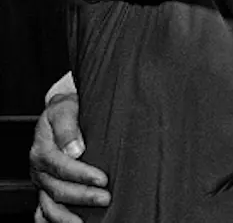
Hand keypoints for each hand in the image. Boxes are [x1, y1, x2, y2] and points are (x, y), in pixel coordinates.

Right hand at [29, 94, 108, 222]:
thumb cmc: (67, 108)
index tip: (103, 179)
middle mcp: (39, 169)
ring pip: (49, 206)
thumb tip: (75, 149)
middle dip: (82, 196)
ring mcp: (42, 182)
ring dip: (68, 216)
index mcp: (42, 149)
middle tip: (106, 198)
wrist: (61, 109)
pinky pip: (44, 212)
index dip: (81, 175)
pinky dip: (52, 221)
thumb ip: (68, 126)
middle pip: (57, 189)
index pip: (60, 167)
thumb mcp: (66, 107)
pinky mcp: (46, 189)